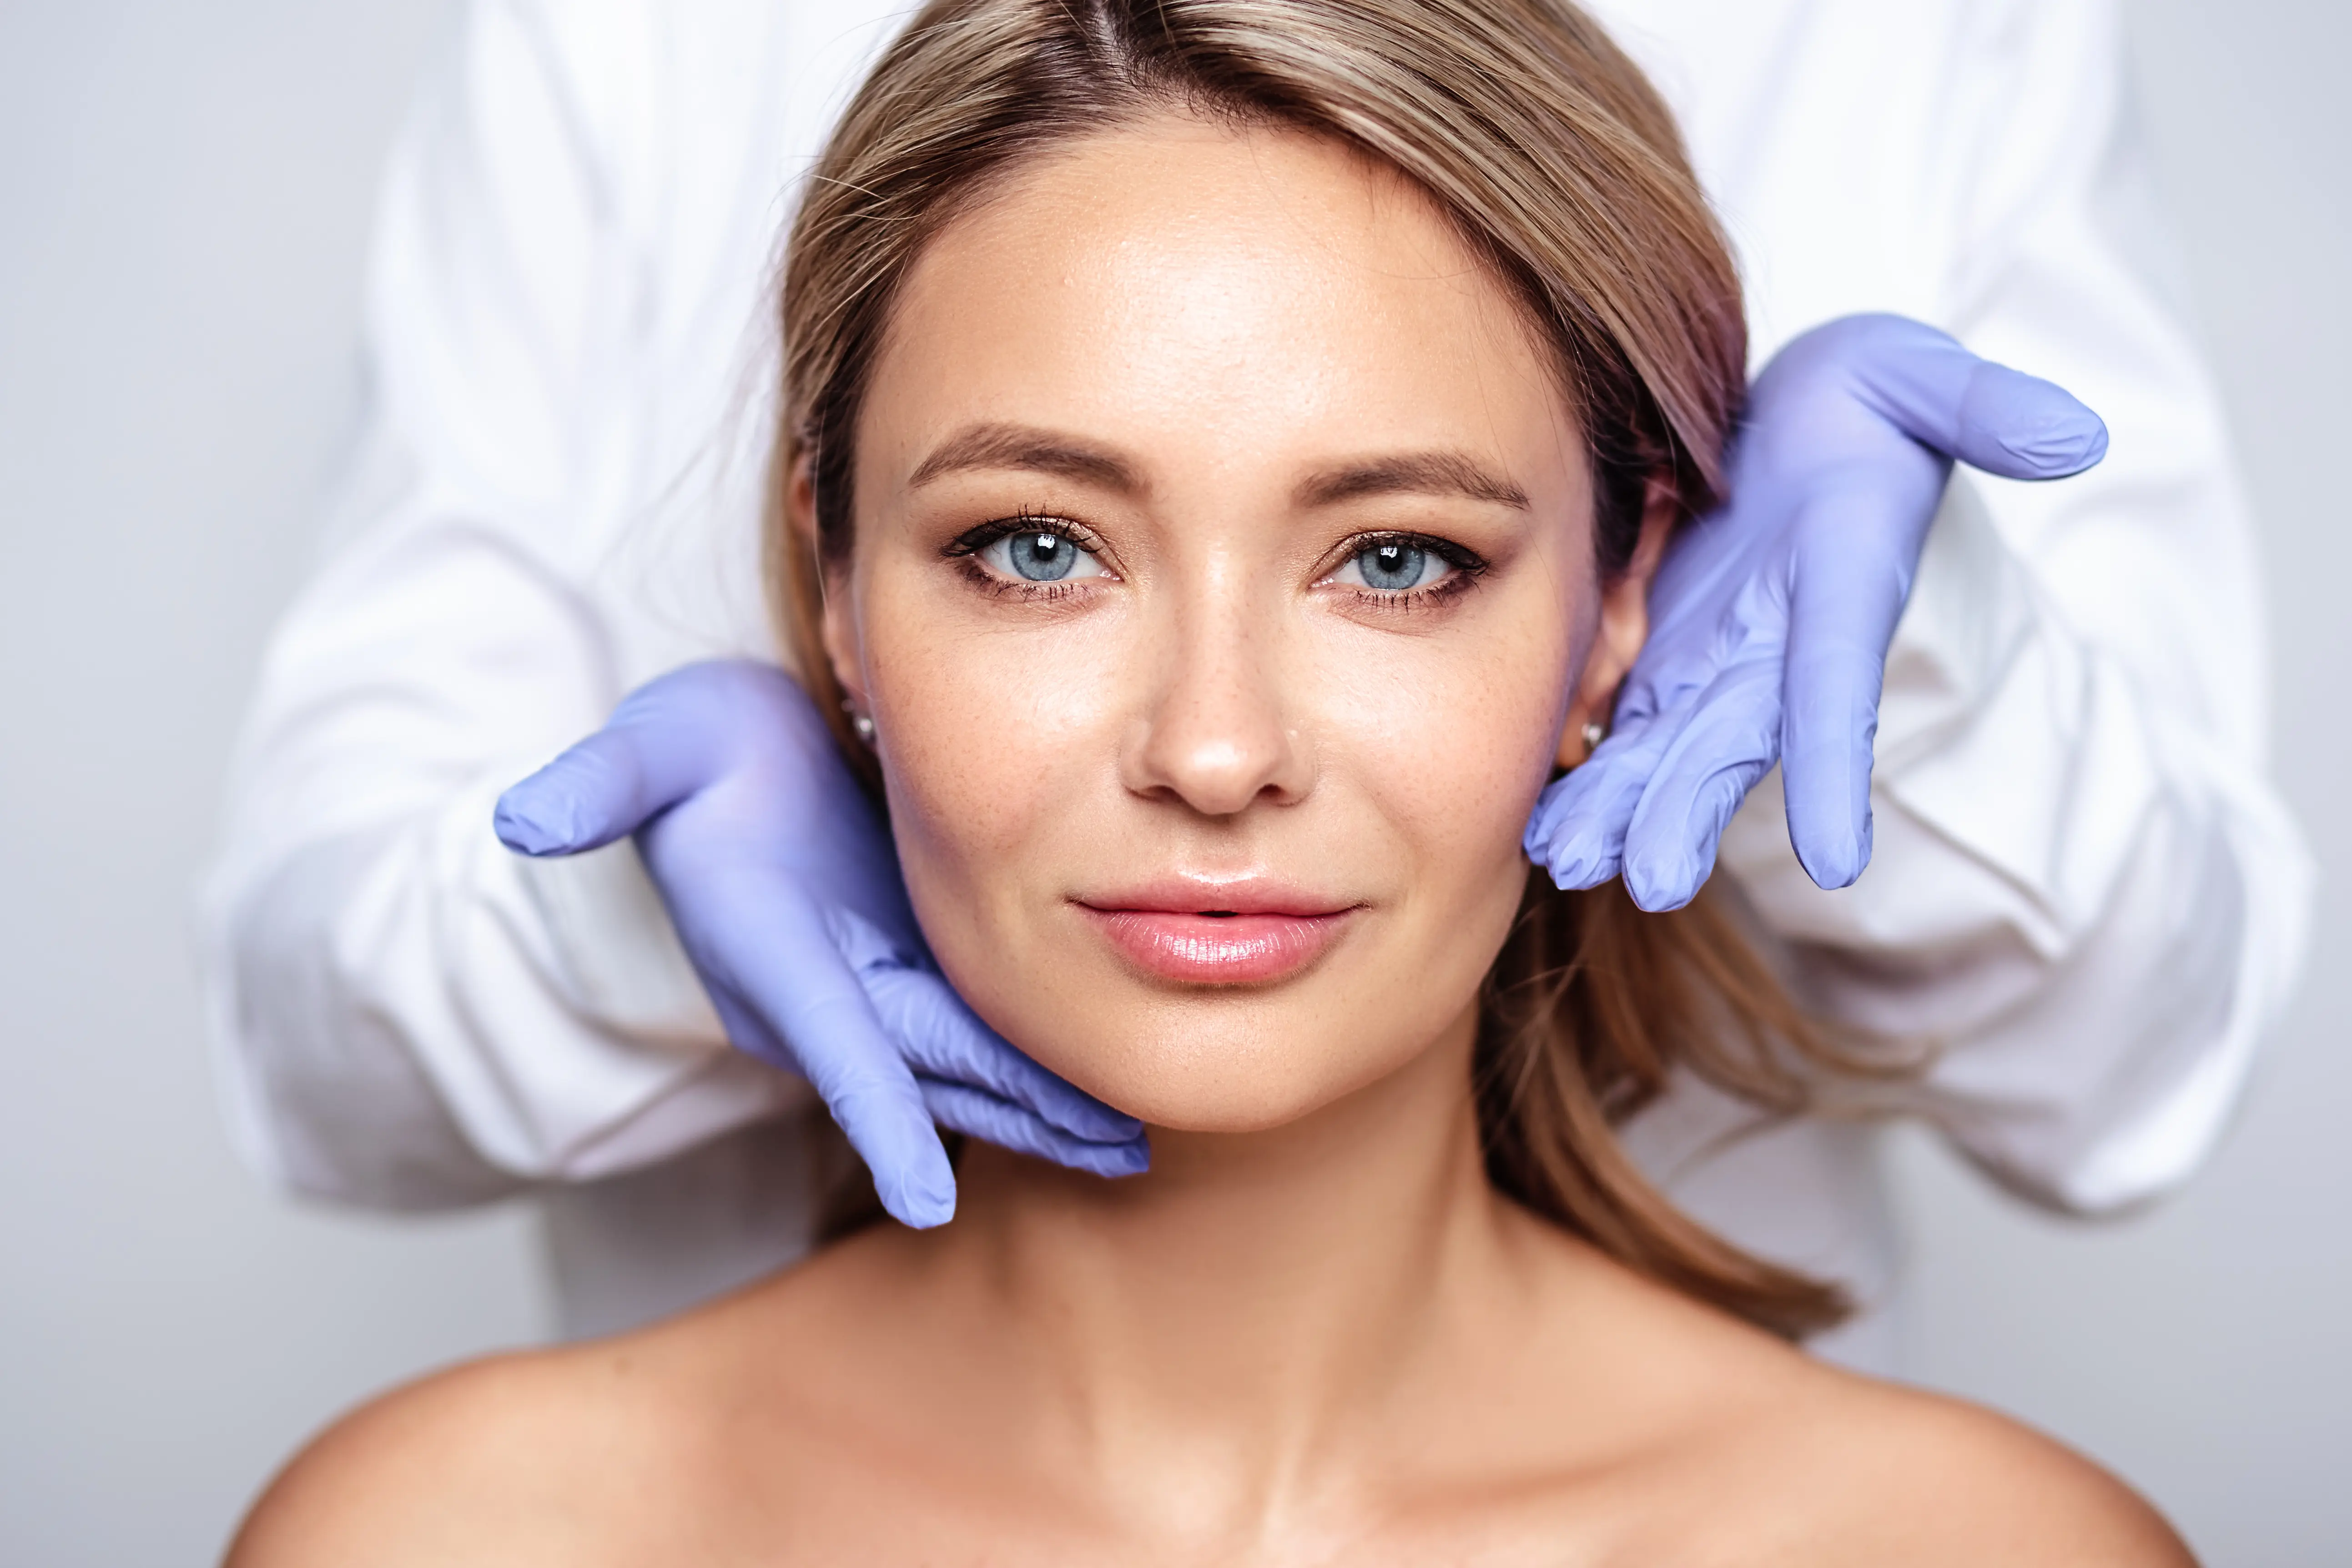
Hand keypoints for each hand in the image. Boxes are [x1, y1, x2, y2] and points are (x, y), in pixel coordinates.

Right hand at [493, 660, 1146, 1226]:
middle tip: (1109, 1159)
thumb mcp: (648, 748)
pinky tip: (1106, 1089)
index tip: (924, 1197)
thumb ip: (599, 783)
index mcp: (768, 946)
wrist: (721, 765)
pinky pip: (982, 1029)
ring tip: (1128, 1146)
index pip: (828, 1041)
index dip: (876, 1117)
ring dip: (1044, 1103)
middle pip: (928, 1067)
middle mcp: (822, 989)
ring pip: (966, 1060)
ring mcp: (870, 983)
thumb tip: (526, 819)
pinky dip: (1041, 1062)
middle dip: (1014, 1113)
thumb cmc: (692, 753)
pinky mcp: (910, 966)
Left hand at [1524, 313, 2108, 909]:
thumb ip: (1984, 409)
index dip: (1835, 771)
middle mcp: (1776, 654)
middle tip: (1653, 881)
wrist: (1796, 425)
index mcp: (1840, 596)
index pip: (1839, 691)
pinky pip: (1616, 733)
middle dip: (1693, 810)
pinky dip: (1582, 782)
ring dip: (1620, 811)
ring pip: (1663, 754)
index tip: (1835, 858)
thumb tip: (2076, 434)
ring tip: (1566, 866)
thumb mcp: (1921, 380)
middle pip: (1734, 742)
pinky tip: (1536, 836)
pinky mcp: (1658, 661)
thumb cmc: (1863, 403)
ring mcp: (1713, 667)